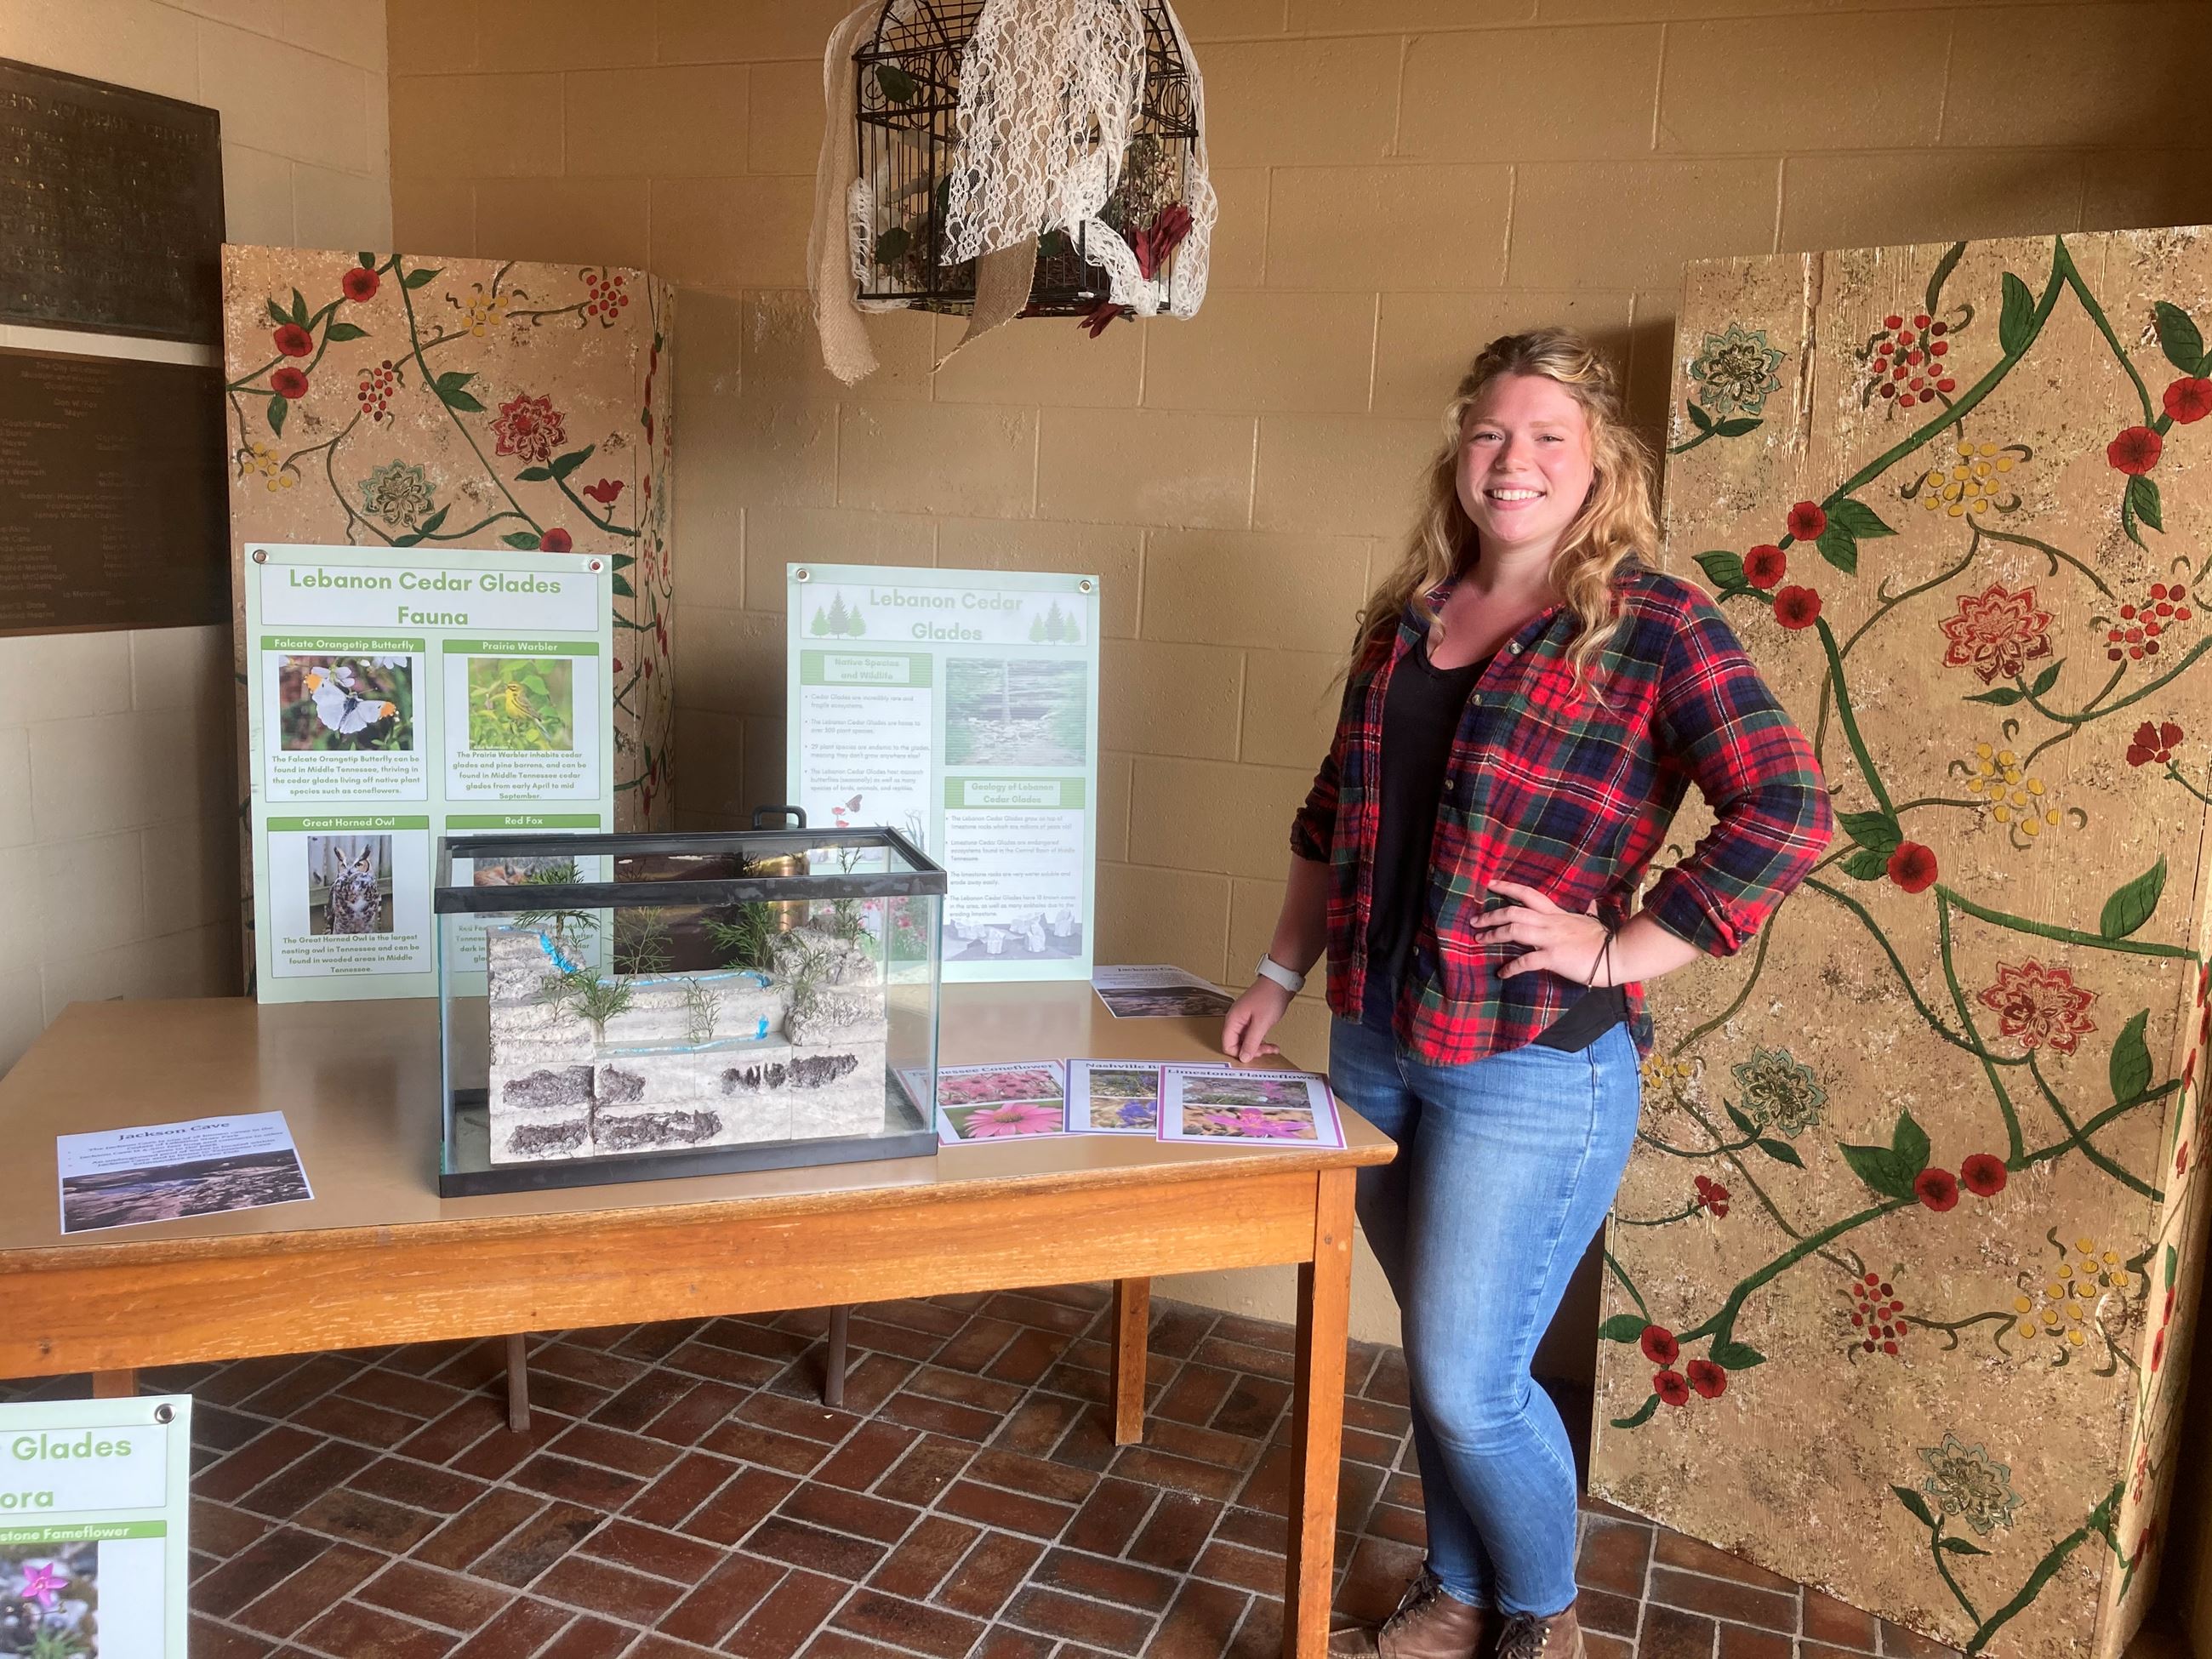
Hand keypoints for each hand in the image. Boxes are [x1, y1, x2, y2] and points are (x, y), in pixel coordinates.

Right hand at [1222, 978, 1291, 1062]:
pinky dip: (1262, 1041)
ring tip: (1272, 1048)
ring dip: (1259, 1047)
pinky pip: (1253, 1035)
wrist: (1280, 982)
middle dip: (1251, 1051)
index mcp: (1233, 1020)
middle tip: (1265, 1051)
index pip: (1228, 1045)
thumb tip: (1243, 1057)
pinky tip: (1271, 1043)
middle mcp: (1236, 1020)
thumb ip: (1251, 1041)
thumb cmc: (1269, 996)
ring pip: (1246, 1041)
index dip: (1240, 1053)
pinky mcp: (1252, 1019)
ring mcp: (1244, 1020)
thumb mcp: (1261, 1023)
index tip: (1253, 1055)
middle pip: (1237, 1044)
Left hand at [1474, 880, 1614, 985]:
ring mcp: (1550, 939)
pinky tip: (1502, 973)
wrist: (1616, 954)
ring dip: (1494, 935)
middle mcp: (1550, 923)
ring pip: (1515, 930)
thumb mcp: (1591, 920)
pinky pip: (1526, 961)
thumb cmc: (1604, 939)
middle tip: (1474, 921)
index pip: (1528, 894)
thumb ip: (1585, 912)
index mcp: (1556, 913)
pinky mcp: (1553, 957)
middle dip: (1491, 915)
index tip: (1490, 884)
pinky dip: (1511, 967)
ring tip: (1480, 940)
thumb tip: (1592, 904)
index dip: (1508, 887)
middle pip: (1514, 911)